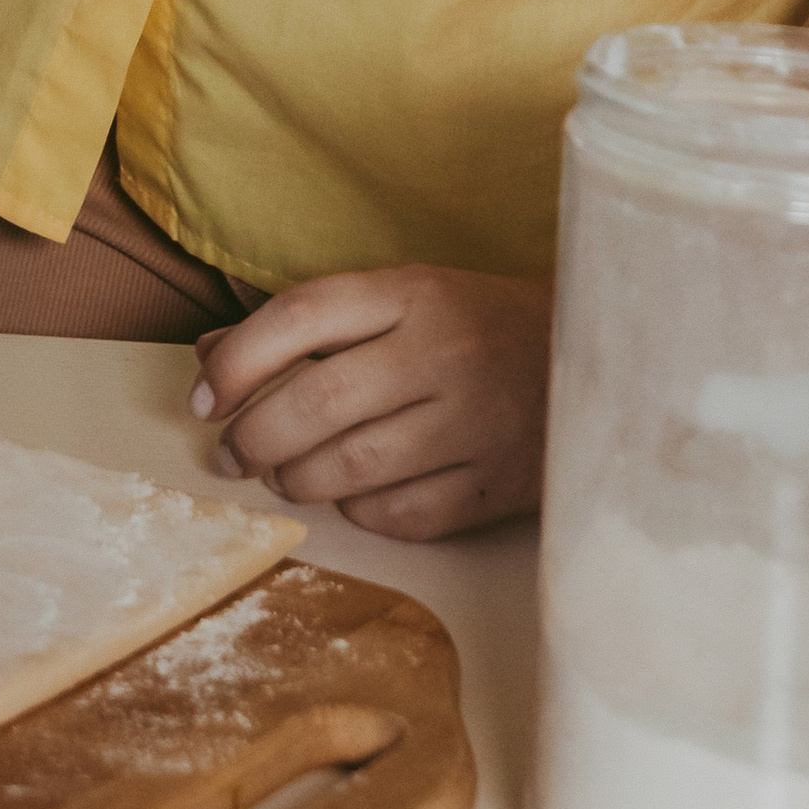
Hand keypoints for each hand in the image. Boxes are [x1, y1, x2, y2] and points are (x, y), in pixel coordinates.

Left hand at [192, 266, 551, 539]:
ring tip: (279, 475)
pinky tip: (349, 498)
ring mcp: (475, 423)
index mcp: (414, 294)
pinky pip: (405, 515)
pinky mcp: (499, 486)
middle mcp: (442, 353)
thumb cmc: (480, 326)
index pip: (302, 316)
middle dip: (255, 435)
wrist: (605, 360)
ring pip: (355, 465)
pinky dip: (362, 513)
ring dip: (297, 478)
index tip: (202, 396)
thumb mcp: (403, 298)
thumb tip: (208, 357)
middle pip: (319, 399)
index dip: (237, 360)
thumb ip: (312, 323)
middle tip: (229, 452)